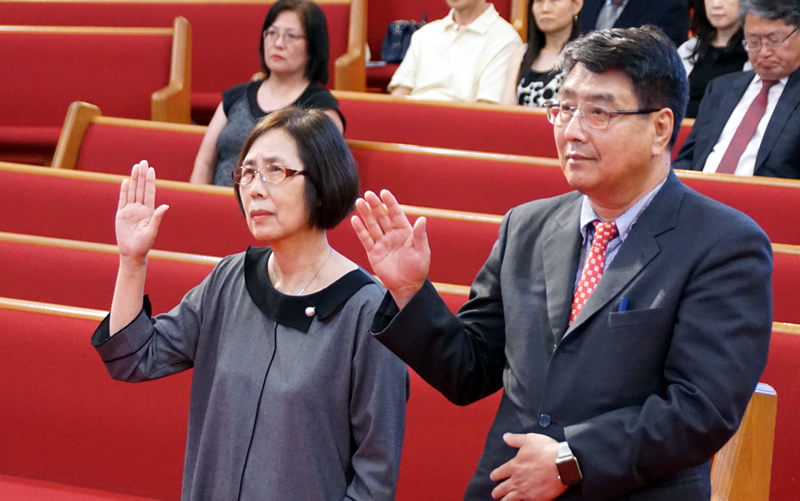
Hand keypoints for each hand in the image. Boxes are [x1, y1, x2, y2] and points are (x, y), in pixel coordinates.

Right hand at [115, 161, 168, 264]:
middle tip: (143, 162)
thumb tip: (166, 206)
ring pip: (132, 191)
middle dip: (142, 175)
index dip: (150, 181)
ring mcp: (130, 210)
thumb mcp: (152, 231)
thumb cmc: (144, 244)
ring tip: (135, 167)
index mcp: (149, 211)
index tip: (151, 169)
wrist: (132, 253)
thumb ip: (157, 218)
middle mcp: (140, 208)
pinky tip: (126, 181)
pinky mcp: (121, 214)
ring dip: (134, 179)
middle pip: (141, 188)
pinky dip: (124, 190)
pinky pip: (123, 200)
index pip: (149, 192)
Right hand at [351, 190, 429, 307]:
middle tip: (368, 194)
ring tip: (359, 202)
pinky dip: (360, 230)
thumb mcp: (421, 251)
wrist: (407, 286)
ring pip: (372, 225)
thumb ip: (420, 235)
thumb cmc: (418, 269)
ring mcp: (382, 243)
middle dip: (375, 205)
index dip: (390, 203)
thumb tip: (422, 219)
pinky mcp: (373, 252)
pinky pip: (365, 239)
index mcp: (405, 232)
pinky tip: (354, 220)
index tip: (384, 192)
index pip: (396, 214)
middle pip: (382, 217)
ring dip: (366, 214)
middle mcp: (392, 235)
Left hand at [490, 433, 566, 500]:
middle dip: (497, 492)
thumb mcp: (529, 439)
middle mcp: (517, 481)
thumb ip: (515, 439)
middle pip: (501, 489)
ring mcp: (526, 491)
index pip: (498, 473)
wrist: (564, 464)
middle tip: (495, 494)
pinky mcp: (537, 499)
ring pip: (510, 500)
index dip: (495, 475)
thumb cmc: (547, 450)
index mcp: (514, 466)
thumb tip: (505, 436)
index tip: (493, 477)